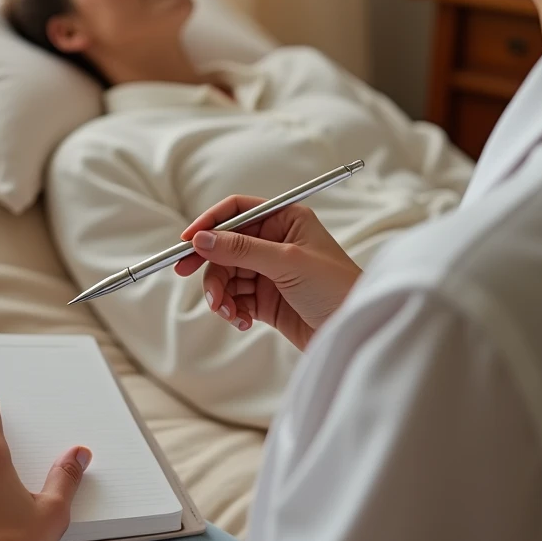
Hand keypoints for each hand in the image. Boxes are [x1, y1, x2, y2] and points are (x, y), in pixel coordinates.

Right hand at [177, 196, 361, 350]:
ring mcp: (270, 271)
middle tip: (185, 274)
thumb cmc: (336, 287)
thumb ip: (241, 250)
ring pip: (227, 274)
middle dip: (210, 264)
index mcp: (286, 219)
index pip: (238, 210)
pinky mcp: (267, 299)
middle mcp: (276, 242)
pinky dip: (232, 309)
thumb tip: (202, 239)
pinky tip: (242, 320)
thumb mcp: (287, 262)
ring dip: (220, 292)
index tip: (187, 241)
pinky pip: (236, 298)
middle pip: (225, 245)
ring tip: (227, 310)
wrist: (356, 329)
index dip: (209, 223)